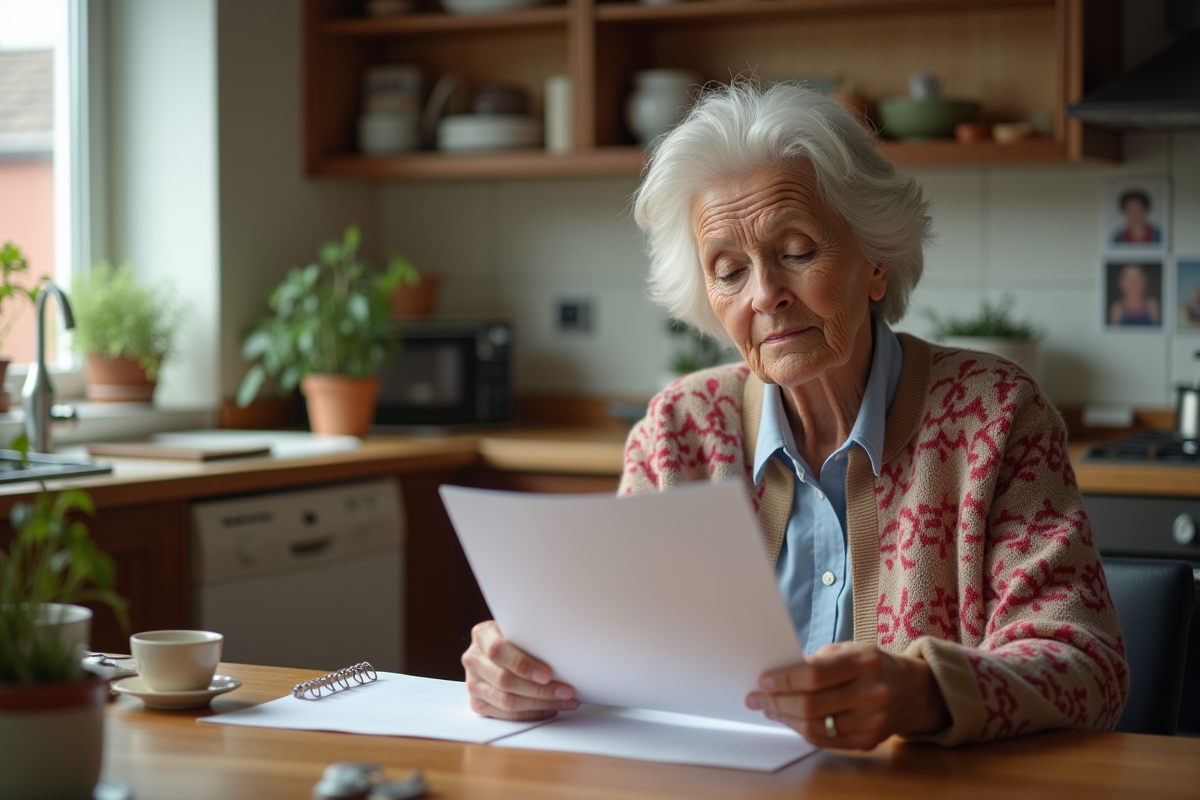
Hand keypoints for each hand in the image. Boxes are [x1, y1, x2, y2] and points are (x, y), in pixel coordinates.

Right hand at [461, 620, 579, 720]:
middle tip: (566, 691)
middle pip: (505, 681)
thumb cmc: (515, 637)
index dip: (523, 665)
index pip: (499, 651)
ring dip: (540, 704)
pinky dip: (532, 713)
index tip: (548, 674)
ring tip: (565, 701)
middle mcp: (473, 659)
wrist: (495, 648)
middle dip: (540, 689)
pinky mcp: (477, 703)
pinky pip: (506, 715)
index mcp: (482, 635)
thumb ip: (530, 638)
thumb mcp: (519, 628)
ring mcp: (473, 683)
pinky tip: (550, 708)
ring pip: (507, 701)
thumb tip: (563, 653)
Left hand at [744, 642, 949, 749]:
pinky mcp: (869, 741)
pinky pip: (825, 741)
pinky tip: (790, 720)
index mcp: (865, 662)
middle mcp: (872, 692)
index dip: (784, 680)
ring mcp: (873, 721)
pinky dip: (802, 731)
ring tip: (769, 709)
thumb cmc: (872, 665)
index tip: (762, 681)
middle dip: (776, 702)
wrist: (913, 691)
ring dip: (785, 719)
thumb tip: (777, 677)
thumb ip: (816, 662)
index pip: (815, 674)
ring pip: (815, 727)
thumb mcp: (849, 650)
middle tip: (756, 698)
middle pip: (811, 704)